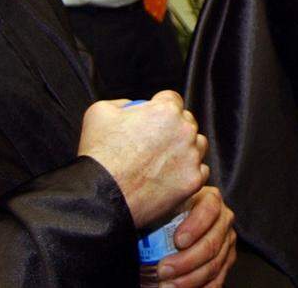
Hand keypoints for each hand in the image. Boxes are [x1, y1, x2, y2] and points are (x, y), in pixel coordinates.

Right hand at [77, 91, 208, 228]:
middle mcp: (184, 131)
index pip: (172, 99)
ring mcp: (191, 157)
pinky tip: (169, 177)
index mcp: (166, 110)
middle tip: (155, 143)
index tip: (152, 119)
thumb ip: (121, 103)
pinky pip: (199, 171)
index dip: (160, 107)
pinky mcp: (194, 180)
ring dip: (185, 150)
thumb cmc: (99, 156)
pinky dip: (186, 174)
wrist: (101, 197)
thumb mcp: (99, 112)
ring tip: (162, 161)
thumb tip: (130, 106)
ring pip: (197, 146)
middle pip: (187, 122)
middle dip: (174, 128)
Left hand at [154, 186, 236, 287]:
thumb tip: (183, 178)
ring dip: (189, 279)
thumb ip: (170, 190)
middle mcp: (223, 218)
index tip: (178, 241)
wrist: (156, 234)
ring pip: (214, 265)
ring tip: (165, 285)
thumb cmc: (154, 215)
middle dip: (187, 260)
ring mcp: (226, 242)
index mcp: (209, 199)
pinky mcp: (225, 262)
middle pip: (212, 242)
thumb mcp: (158, 199)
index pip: (210, 210)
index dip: (196, 226)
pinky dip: (200, 287)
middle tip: (163, 270)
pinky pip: (217, 280)